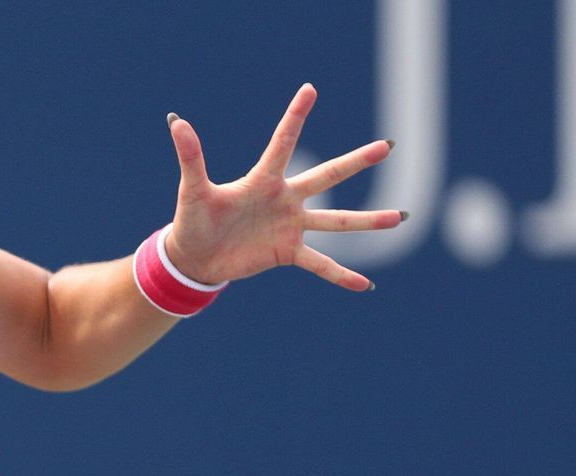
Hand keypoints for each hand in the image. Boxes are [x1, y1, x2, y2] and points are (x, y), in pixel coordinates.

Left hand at [164, 83, 402, 291]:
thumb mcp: (192, 190)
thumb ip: (191, 157)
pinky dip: (341, 275)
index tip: (309, 89)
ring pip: (337, 222)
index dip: (295, 117)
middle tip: (387, 146)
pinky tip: (365, 286)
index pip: (283, 142)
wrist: (194, 257)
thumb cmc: (193, 220)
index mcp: (263, 180)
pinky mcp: (288, 252)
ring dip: (367, 221)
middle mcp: (285, 199)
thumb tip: (175, 121)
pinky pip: (320, 264)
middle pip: (328, 176)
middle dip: (357, 162)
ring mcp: (291, 226)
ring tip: (399, 218)